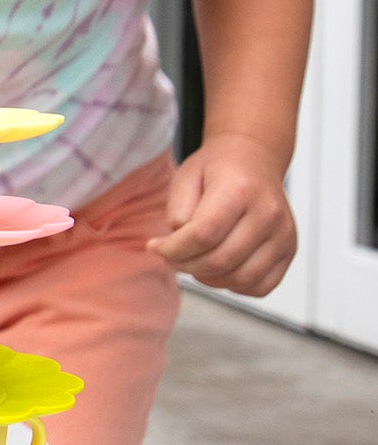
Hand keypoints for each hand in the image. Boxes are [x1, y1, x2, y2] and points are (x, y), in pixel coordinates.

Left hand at [148, 132, 295, 296]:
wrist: (253, 158)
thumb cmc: (216, 169)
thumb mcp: (186, 176)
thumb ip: (178, 211)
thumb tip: (178, 245)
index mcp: (241, 189)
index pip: (204, 234)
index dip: (173, 249)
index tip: (155, 246)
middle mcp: (268, 213)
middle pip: (222, 260)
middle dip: (186, 265)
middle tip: (171, 257)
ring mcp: (284, 233)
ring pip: (241, 278)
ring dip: (208, 279)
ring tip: (193, 262)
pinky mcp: (290, 249)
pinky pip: (261, 285)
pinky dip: (234, 286)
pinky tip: (217, 270)